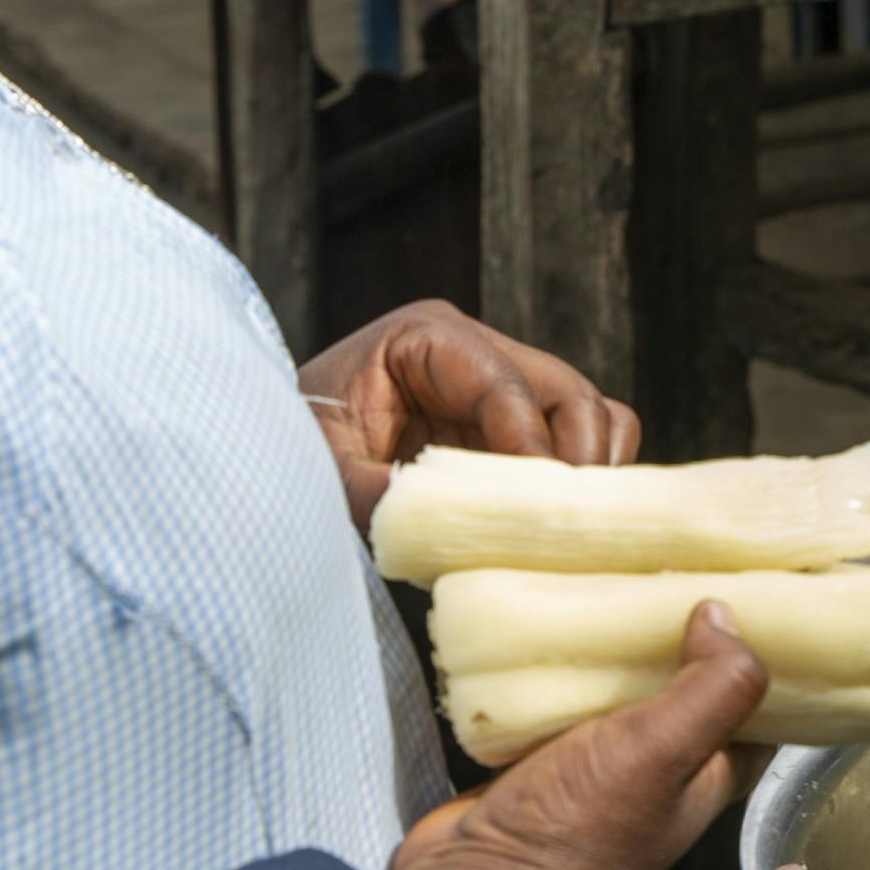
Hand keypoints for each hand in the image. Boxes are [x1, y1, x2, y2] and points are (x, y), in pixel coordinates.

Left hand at [299, 299, 640, 530]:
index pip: (504, 383)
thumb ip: (371, 491)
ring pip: (592, 415)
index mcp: (428, 337)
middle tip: (566, 527)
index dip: (532, 447)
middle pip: (569, 392)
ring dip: (593, 473)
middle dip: (577, 460)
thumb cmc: (291, 441)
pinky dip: (585, 483)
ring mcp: (506, 388)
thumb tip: (433, 523)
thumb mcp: (319, 465)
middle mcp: (478, 352)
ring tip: (570, 531)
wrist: (276, 445)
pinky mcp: (515, 430)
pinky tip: (560, 528)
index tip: (543, 508)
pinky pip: (580, 444)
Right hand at [380, 603, 763, 869]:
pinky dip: (567, 660)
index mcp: (704, 779)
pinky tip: (563, 614)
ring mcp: (594, 767)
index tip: (775, 594)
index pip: (759, 713)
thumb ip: (712, 690)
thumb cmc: (575, 836)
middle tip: (693, 563)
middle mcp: (656, 774)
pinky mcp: (538, 758)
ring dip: (628, 642)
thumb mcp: (663, 755)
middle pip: (690, 692)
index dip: (773, 660)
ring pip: (624, 691)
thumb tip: (730, 615)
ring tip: (633, 570)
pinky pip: (564, 697)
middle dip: (693, 634)